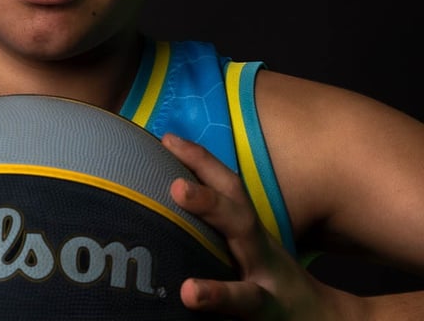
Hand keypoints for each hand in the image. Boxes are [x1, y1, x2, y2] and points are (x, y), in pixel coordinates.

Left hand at [161, 134, 355, 319]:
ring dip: (218, 294)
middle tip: (177, 187)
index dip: (202, 161)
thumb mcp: (251, 242)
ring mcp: (266, 300)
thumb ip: (220, 218)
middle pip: (242, 227)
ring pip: (246, 298)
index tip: (169, 138)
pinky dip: (221, 320)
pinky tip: (197, 314)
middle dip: (210, 205)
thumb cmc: (270, 276)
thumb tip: (172, 187)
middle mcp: (262, 261)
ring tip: (190, 292)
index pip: (229, 189)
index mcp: (253, 235)